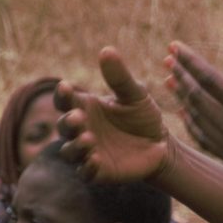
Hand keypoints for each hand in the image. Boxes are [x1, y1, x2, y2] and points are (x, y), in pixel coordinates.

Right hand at [55, 49, 176, 182]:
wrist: (160, 145)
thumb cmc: (143, 116)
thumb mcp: (135, 95)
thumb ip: (120, 77)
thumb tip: (107, 50)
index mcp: (86, 108)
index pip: (65, 101)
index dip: (62, 95)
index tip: (65, 87)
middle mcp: (82, 130)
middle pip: (64, 127)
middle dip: (68, 123)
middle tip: (78, 118)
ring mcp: (88, 152)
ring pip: (69, 151)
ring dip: (75, 146)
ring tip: (88, 139)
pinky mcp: (98, 172)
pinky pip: (85, 173)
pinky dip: (87, 167)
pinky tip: (95, 160)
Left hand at [169, 28, 222, 207]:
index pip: (210, 80)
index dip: (190, 61)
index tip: (175, 46)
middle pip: (197, 98)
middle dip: (181, 75)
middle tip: (167, 56)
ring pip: (196, 118)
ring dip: (181, 97)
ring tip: (169, 79)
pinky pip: (203, 138)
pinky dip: (190, 122)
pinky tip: (184, 113)